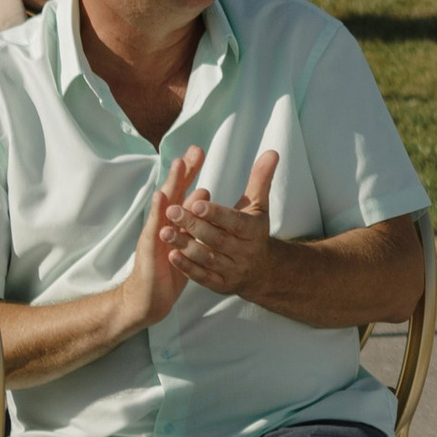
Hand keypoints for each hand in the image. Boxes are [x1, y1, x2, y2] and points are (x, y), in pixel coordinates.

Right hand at [121, 147, 204, 332]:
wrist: (147, 300)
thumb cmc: (166, 270)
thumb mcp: (184, 242)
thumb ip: (191, 219)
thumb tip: (203, 192)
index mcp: (171, 222)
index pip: (181, 192)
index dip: (189, 172)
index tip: (199, 150)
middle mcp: (161, 225)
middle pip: (172, 192)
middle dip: (182, 171)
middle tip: (194, 148)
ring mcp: (153, 236)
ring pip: (162, 207)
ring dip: (170, 185)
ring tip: (178, 164)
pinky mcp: (149, 251)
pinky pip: (154, 230)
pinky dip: (158, 213)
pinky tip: (161, 199)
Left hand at [160, 149, 278, 306]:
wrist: (262, 272)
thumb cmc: (254, 231)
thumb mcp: (259, 206)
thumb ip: (261, 179)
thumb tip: (272, 152)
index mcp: (253, 231)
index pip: (235, 222)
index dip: (216, 214)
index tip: (197, 203)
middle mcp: (245, 253)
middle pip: (217, 239)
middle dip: (193, 226)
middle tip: (171, 211)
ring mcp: (233, 270)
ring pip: (207, 258)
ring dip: (185, 246)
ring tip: (164, 232)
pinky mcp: (221, 285)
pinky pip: (203, 277)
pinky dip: (187, 267)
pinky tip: (171, 255)